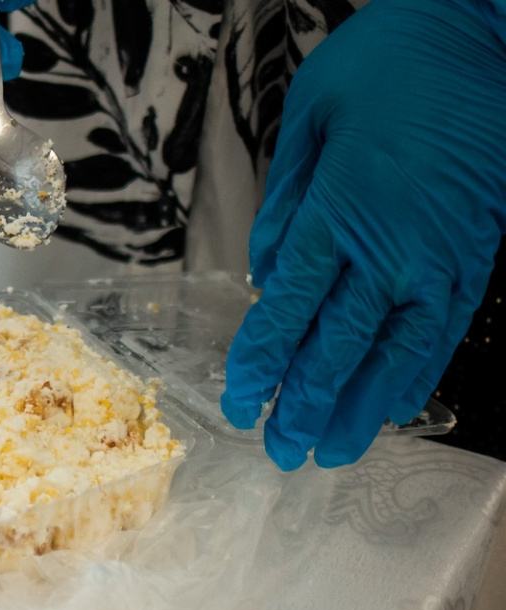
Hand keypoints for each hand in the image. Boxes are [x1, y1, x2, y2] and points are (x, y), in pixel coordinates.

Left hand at [220, 0, 505, 469]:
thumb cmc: (390, 62)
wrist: (488, 31)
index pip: (290, 311)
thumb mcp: (310, 114)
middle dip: (306, 407)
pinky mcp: (480, 254)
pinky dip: (418, 374)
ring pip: (398, 353)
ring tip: (334, 452)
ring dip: (362, 409)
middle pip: (339, 348)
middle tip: (282, 453)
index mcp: (339, 212)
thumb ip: (284, 200)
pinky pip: (446, 330)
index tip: (242, 405)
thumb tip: (266, 270)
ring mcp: (443, 256)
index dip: (264, 366)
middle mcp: (393, 247)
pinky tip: (398, 406)